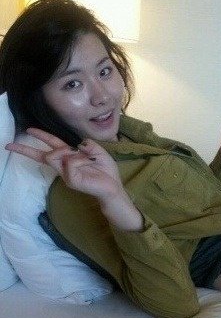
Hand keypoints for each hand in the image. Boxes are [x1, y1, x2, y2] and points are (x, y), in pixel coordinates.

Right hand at [6, 128, 122, 202]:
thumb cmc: (105, 171)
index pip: (51, 145)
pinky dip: (79, 159)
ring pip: (54, 155)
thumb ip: (84, 144)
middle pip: (42, 154)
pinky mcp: (70, 180)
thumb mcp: (97, 151)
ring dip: (68, 151)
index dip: (41, 136)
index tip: (28, 130)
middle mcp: (64, 165)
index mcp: (69, 156)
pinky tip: (87, 163)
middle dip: (26, 149)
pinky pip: (69, 162)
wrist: (113, 187)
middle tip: (10, 145)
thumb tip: (74, 143)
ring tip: (85, 157)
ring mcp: (65, 174)